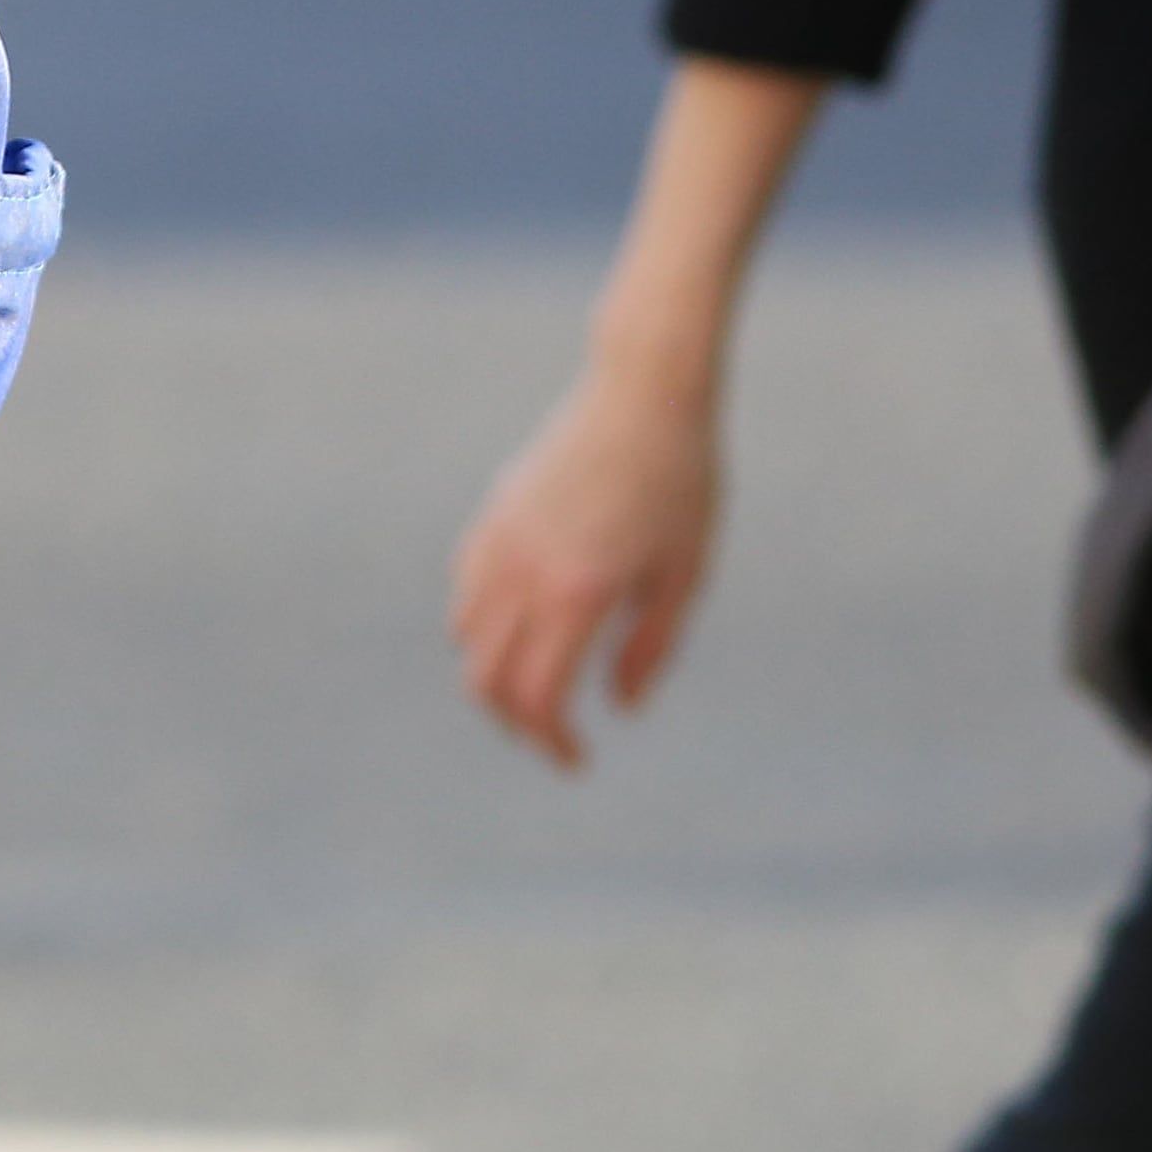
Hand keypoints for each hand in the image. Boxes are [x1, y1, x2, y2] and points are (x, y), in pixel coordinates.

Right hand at [449, 365, 723, 770]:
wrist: (644, 392)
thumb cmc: (681, 483)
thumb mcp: (684, 574)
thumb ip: (650, 649)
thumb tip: (619, 708)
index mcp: (577, 594)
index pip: (538, 697)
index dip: (552, 742)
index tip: (577, 759)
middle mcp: (525, 572)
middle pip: (487, 680)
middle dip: (516, 722)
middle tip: (554, 736)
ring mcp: (501, 539)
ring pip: (466, 636)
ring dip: (495, 673)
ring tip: (539, 682)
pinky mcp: (495, 512)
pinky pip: (466, 587)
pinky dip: (480, 623)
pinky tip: (522, 624)